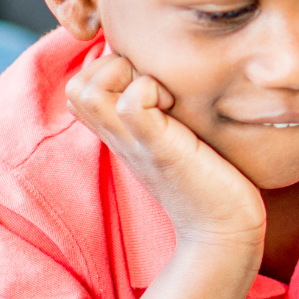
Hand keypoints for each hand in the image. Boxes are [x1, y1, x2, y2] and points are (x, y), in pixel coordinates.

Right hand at [66, 48, 263, 251]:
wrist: (224, 231)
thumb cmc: (211, 182)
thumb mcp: (178, 138)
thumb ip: (165, 113)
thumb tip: (173, 77)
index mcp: (121, 134)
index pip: (79, 89)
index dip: (108, 69)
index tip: (149, 82)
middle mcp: (119, 137)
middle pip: (74, 87)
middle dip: (112, 67)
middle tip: (154, 85)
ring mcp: (134, 144)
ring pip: (86, 90)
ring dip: (125, 75)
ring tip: (162, 95)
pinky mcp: (159, 149)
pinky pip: (130, 103)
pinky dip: (149, 89)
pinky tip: (174, 105)